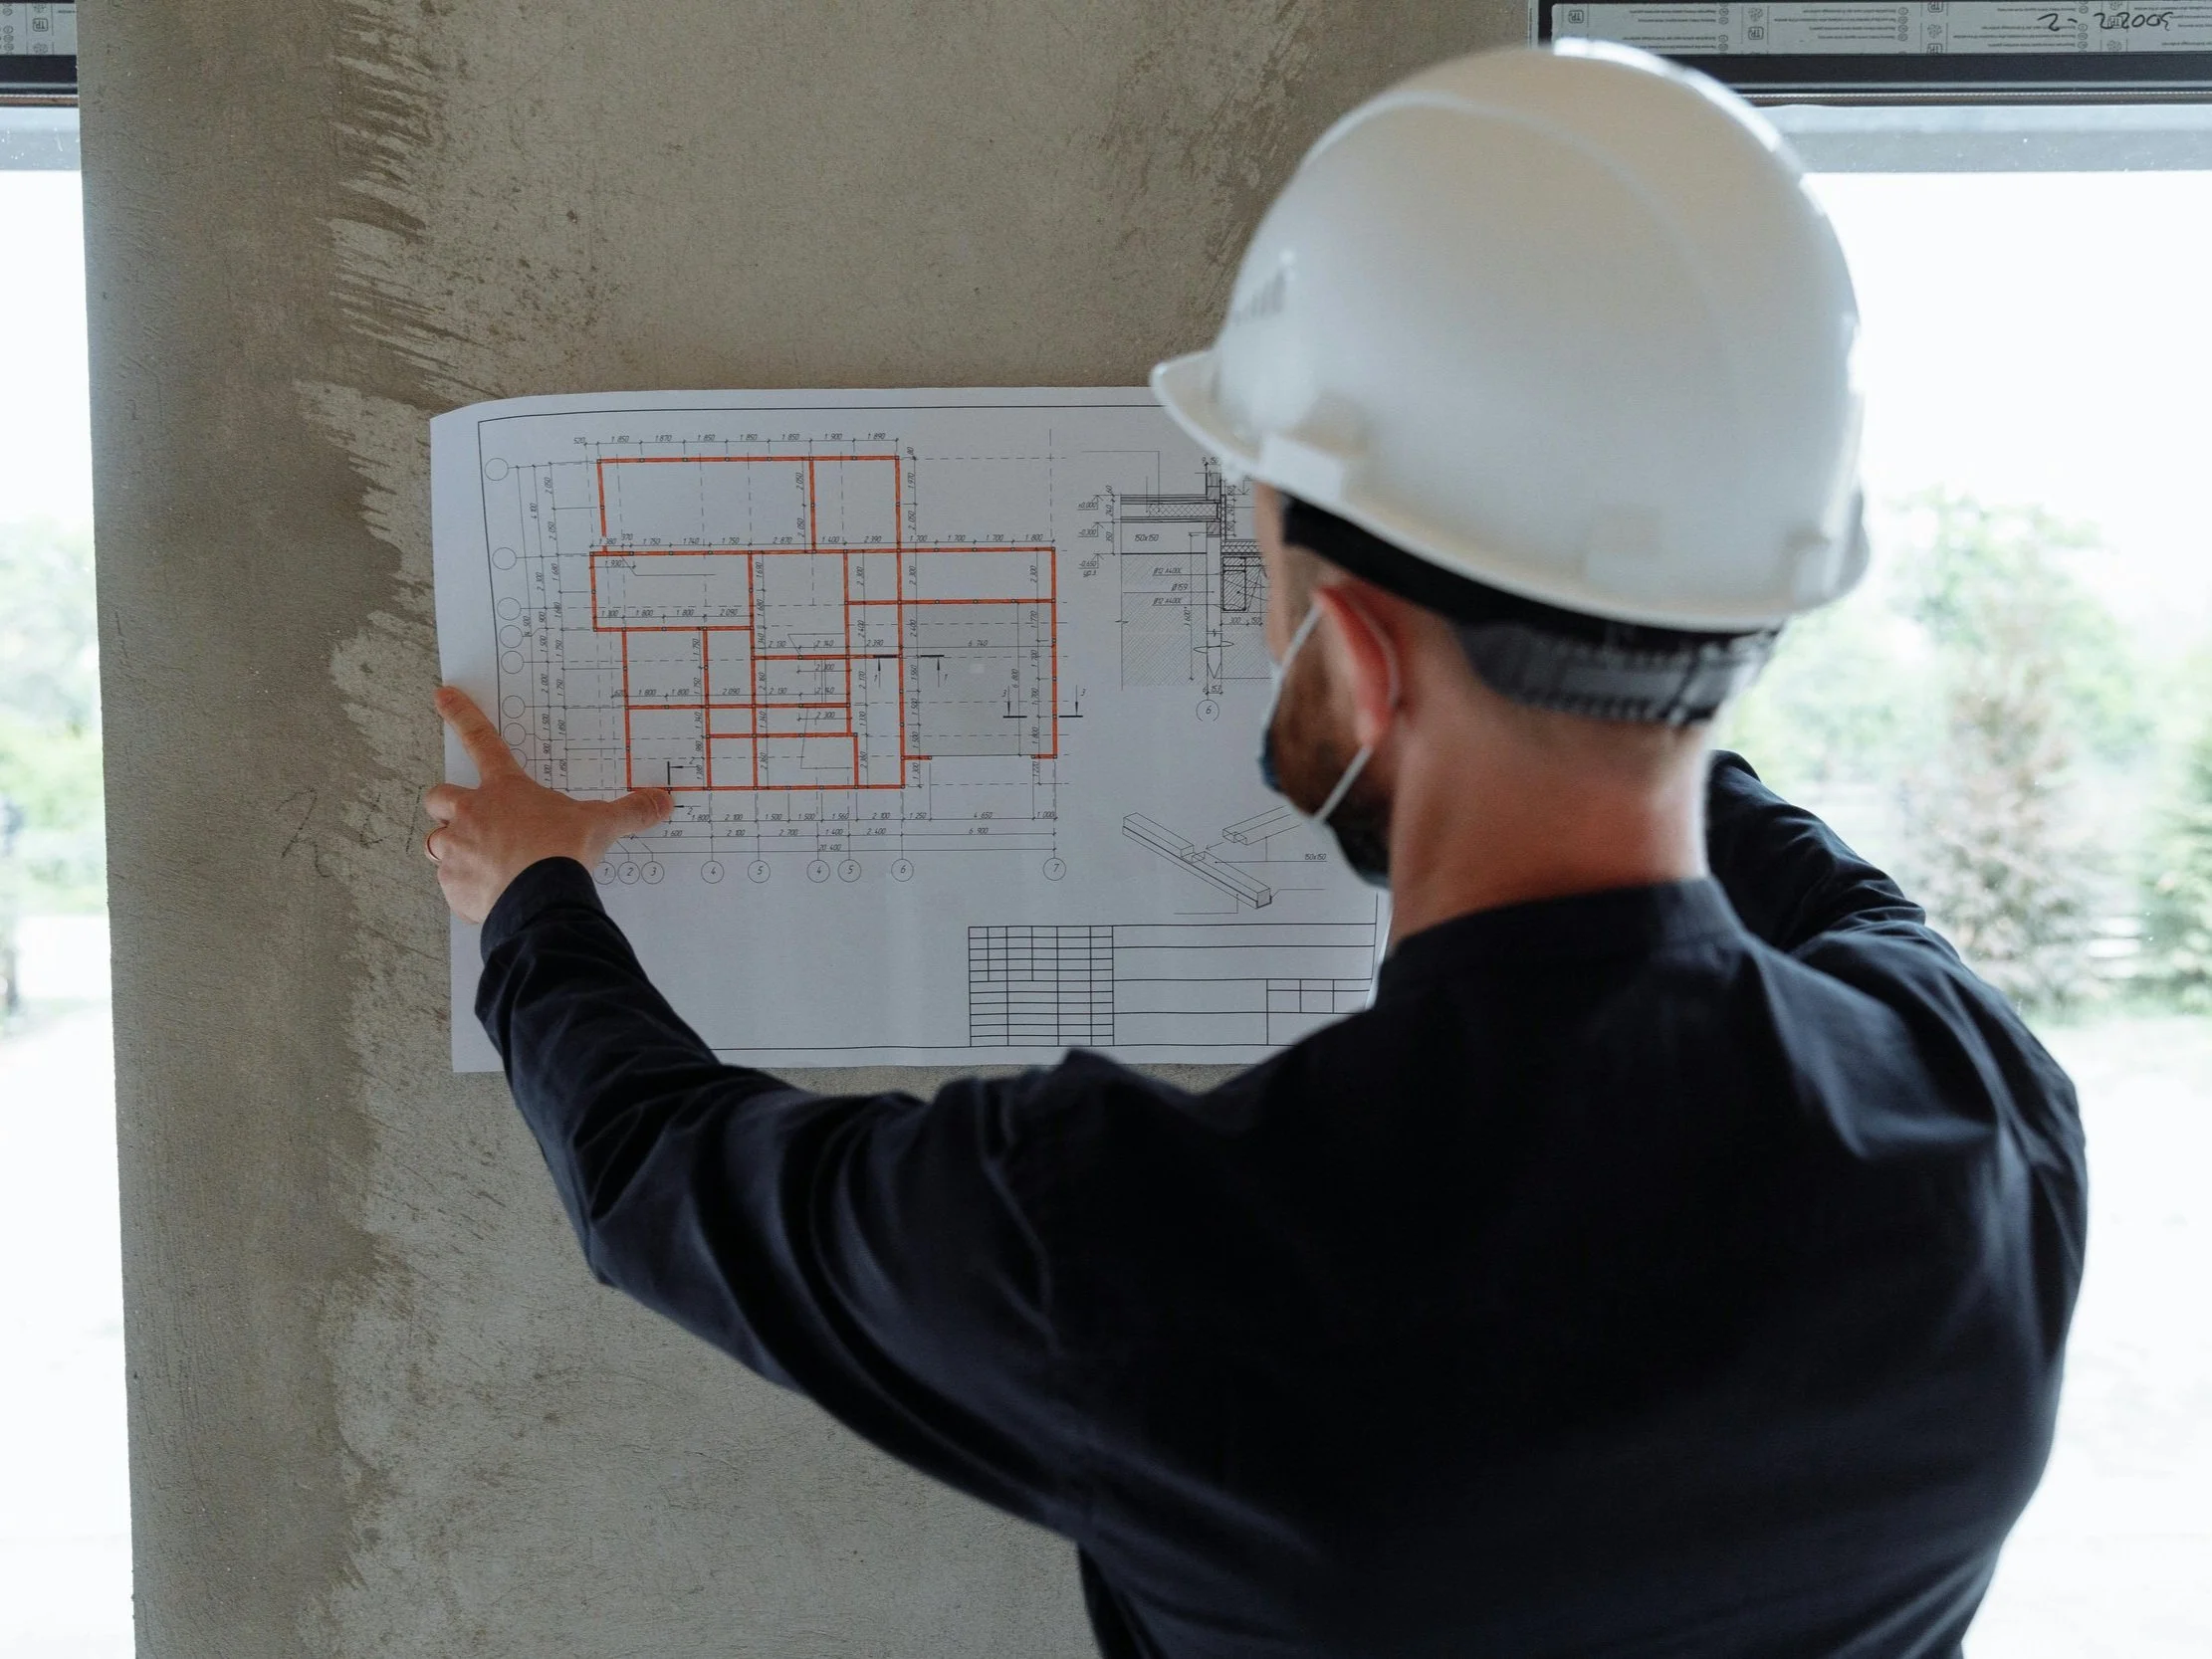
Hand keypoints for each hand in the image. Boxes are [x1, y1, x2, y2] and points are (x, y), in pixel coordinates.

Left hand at [424, 686, 672, 922]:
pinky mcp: (454, 887)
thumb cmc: (563, 851)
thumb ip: (628, 812)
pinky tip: (490, 897)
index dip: (462, 715)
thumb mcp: (600, 825)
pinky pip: (451, 886)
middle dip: (446, 806)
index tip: (443, 696)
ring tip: (481, 865)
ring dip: (453, 851)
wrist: (541, 899)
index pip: (482, 742)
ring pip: (435, 843)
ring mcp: (457, 852)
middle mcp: (472, 815)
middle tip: (466, 819)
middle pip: (438, 797)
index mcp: (504, 791)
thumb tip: (662, 801)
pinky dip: (466, 890)